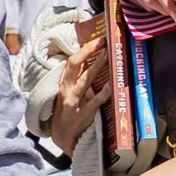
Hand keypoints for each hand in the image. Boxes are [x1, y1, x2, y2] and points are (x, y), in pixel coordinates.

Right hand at [50, 32, 110, 153]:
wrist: (62, 136)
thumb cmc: (67, 111)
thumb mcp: (68, 92)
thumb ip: (78, 79)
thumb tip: (93, 61)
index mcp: (63, 83)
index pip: (71, 62)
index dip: (84, 50)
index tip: (97, 40)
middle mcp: (66, 90)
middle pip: (76, 65)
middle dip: (90, 52)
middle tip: (104, 42)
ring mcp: (74, 101)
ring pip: (85, 80)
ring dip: (98, 66)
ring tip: (109, 56)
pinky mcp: (83, 113)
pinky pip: (96, 100)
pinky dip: (105, 92)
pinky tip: (113, 84)